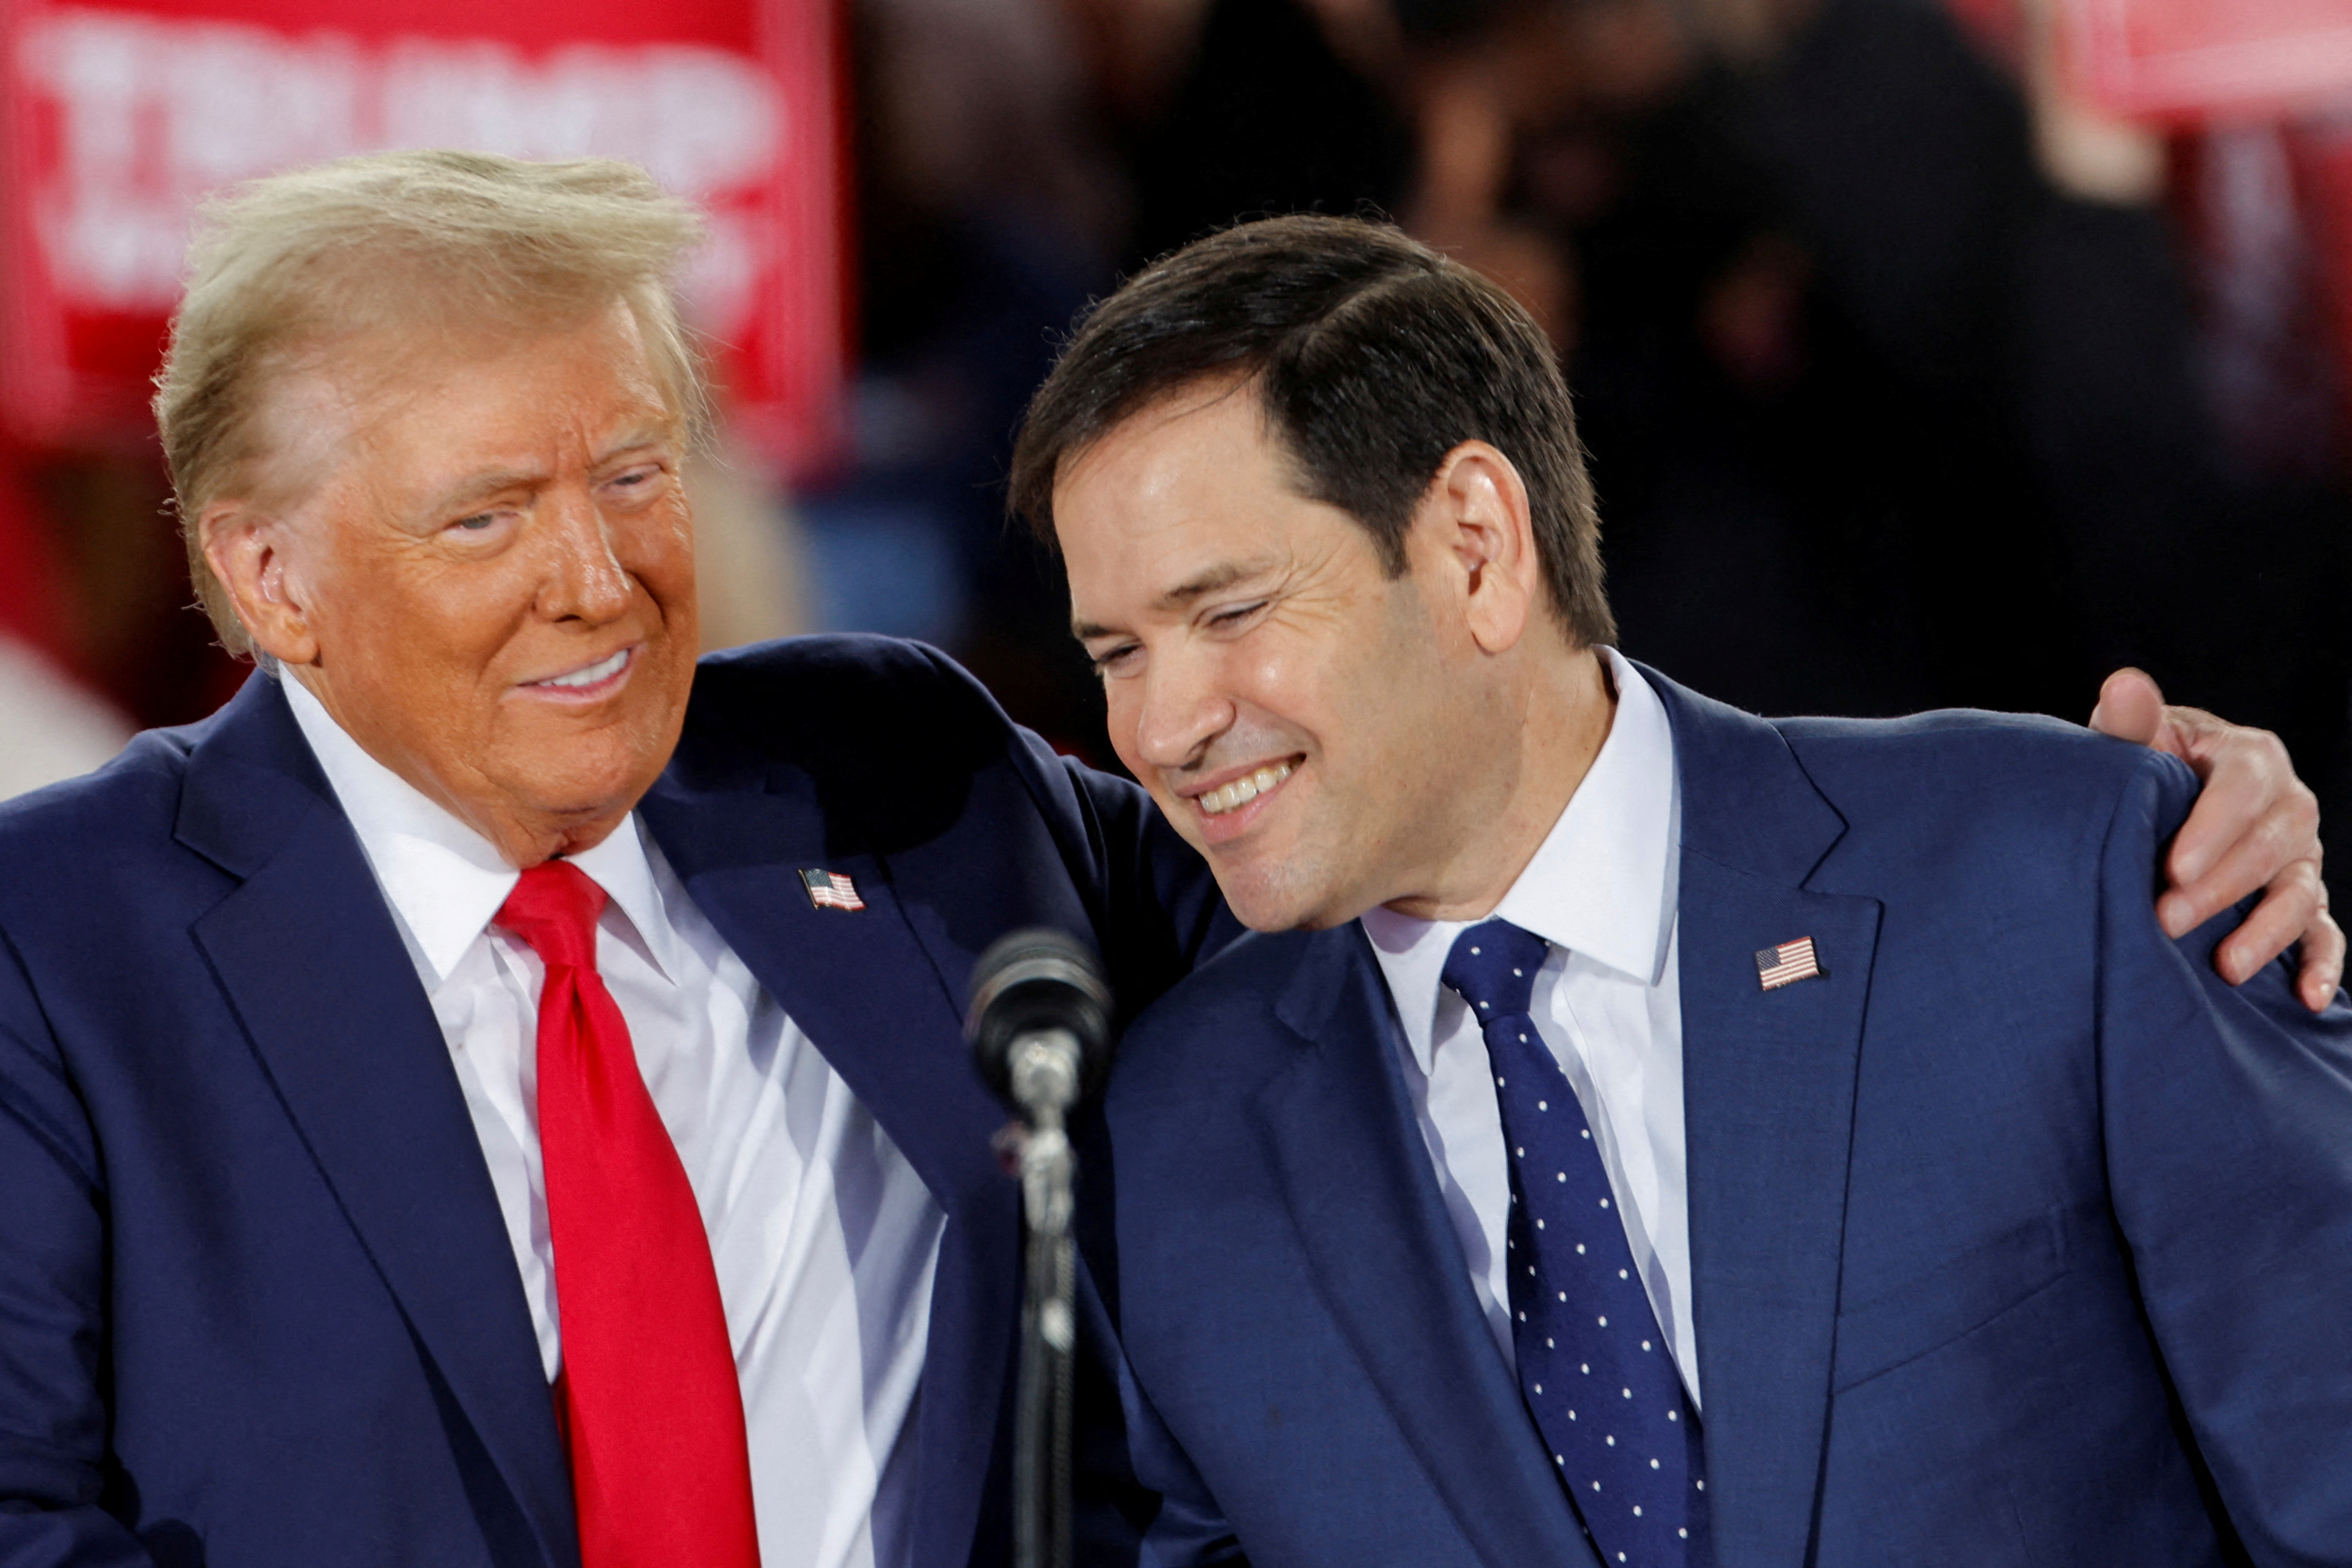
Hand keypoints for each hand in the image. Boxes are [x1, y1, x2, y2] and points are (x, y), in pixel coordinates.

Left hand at [2090, 668, 2340, 1010]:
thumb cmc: (2144, 770)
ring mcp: (2302, 856)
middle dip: (2219, 887)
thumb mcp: (2135, 745)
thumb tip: (2123, 684)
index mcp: (2250, 757)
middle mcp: (2288, 805)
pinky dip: (2321, 965)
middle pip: (2267, 847)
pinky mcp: (2304, 900)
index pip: (2242, 787)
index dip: (2211, 828)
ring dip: (2264, 931)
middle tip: (2166, 919)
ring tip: (2224, 966)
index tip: (2172, 867)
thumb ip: (2130, 723)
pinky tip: (2306, 997)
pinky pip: (2323, 933)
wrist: (2159, 804)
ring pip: (2298, 893)